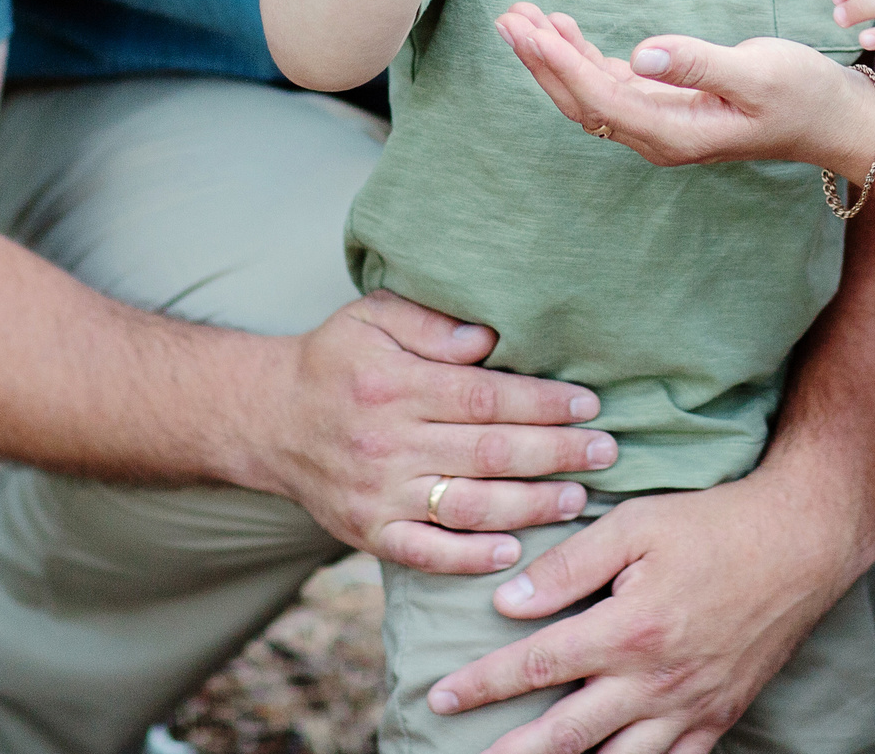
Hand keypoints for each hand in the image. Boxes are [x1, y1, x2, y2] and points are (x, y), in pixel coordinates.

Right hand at [262, 290, 623, 574]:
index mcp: (394, 385)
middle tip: (606, 452)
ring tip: (577, 498)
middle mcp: (387, 443)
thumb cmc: (336, 361)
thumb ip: (430, 322)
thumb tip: (489, 337)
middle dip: (556, 454)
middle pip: (489, 453)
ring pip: (467, 507)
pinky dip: (470, 558)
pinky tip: (513, 550)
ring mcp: (377, 494)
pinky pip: (424, 553)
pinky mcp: (367, 533)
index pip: (485, 398)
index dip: (543, 403)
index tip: (588, 404)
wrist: (268, 420)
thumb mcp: (373, 317)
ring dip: (530, 506)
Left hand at [422, 470, 864, 751]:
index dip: (484, 684)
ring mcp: (690, 705)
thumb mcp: (637, 525)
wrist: (803, 542)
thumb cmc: (715, 524)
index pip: (539, 665)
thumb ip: (570, 566)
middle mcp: (657, 679)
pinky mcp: (720, 715)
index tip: (441, 696)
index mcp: (630, 629)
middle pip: (566, 733)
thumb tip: (509, 603)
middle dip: (511, 751)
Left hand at [492, 4, 870, 177]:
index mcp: (673, 133)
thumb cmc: (800, 93)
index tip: (531, 28)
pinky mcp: (665, 107)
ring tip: (521, 17)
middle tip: (508, 17)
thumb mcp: (756, 72)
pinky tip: (564, 31)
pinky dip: (581, 57)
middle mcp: (656, 135)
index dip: (560, 65)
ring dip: (553, 58)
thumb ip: (698, 63)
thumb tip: (641, 53)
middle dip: (540, 61)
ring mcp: (658, 124)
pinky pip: (609, 86)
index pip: (599, 99)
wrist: (829, 118)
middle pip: (579, 102)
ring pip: (588, 94)